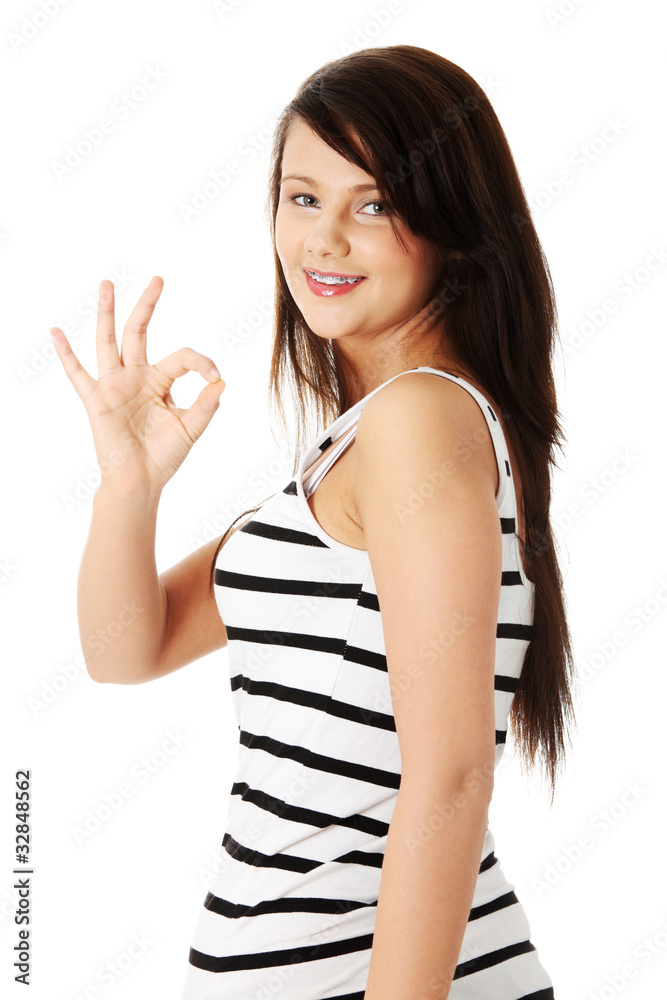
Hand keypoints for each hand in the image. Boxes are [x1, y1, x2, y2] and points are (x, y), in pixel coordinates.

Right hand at [50, 275, 225, 497]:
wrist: (141, 481)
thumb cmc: (164, 456)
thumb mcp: (191, 429)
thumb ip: (205, 406)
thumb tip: (221, 382)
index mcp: (160, 382)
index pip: (182, 358)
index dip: (201, 363)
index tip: (215, 378)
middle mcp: (136, 377)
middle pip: (140, 332)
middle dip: (148, 305)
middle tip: (158, 279)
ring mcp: (115, 386)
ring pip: (109, 341)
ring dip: (108, 313)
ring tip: (107, 284)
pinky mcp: (97, 400)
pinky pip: (78, 374)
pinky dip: (66, 354)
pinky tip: (56, 332)